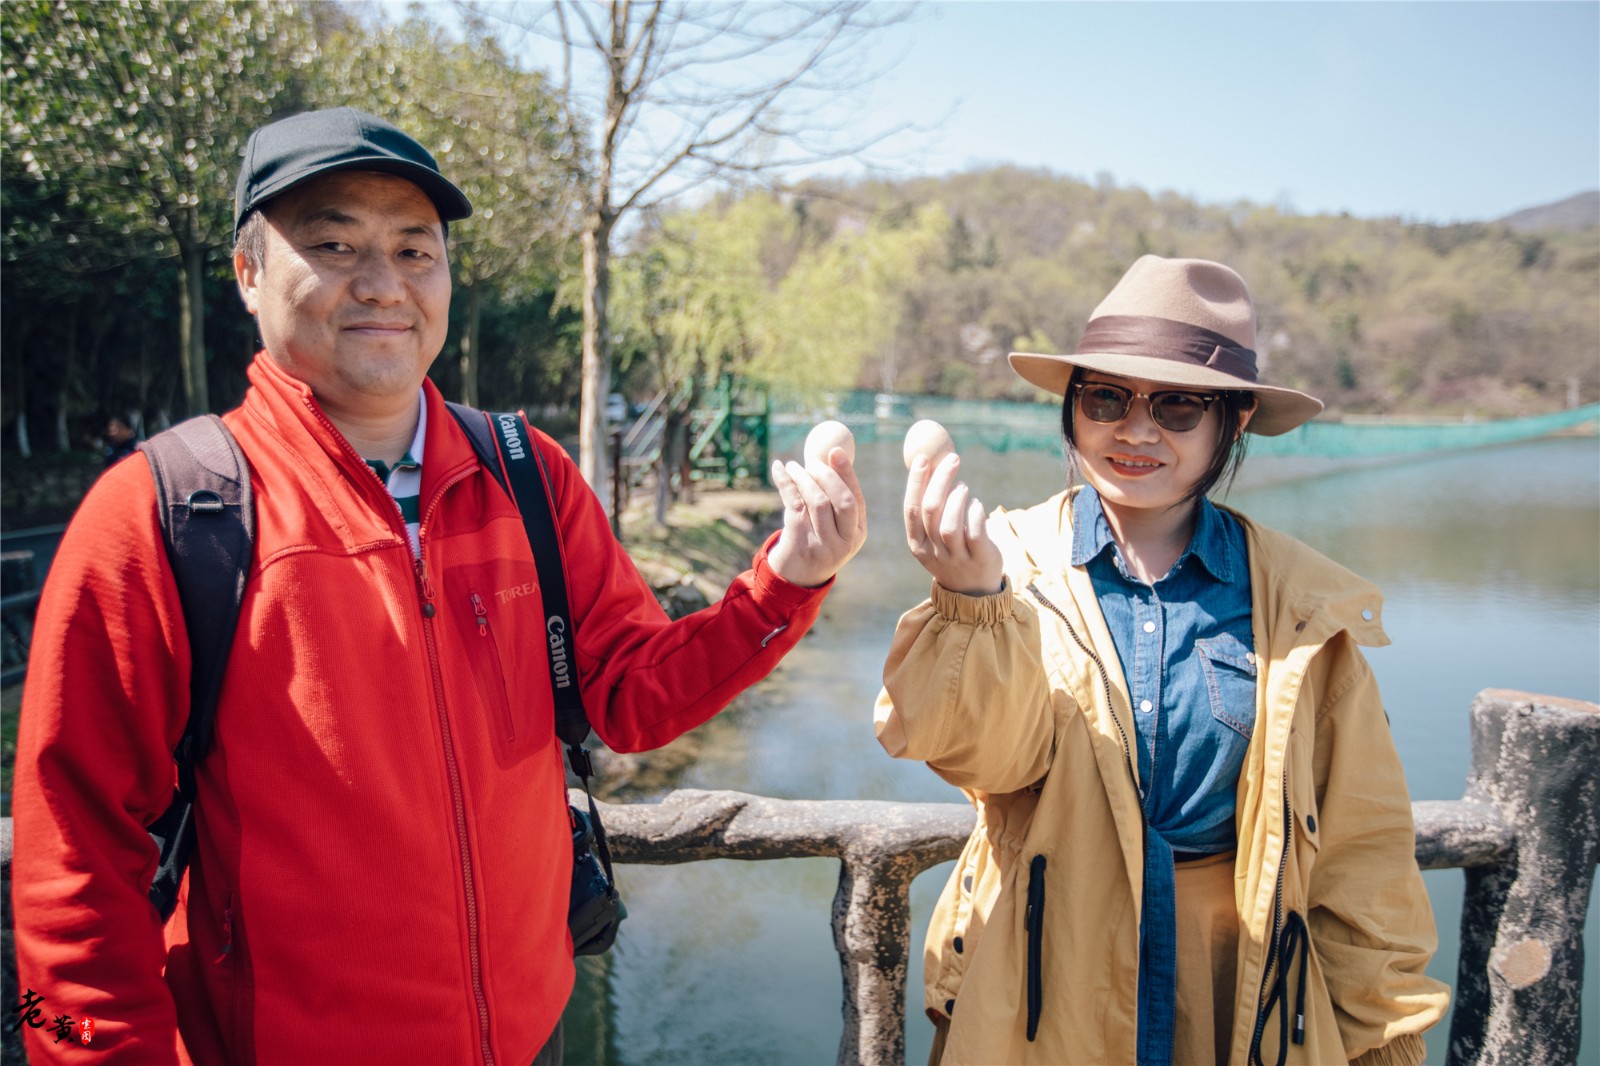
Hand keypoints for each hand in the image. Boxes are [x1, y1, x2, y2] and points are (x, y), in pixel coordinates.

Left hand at [766, 447, 867, 587]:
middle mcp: (845, 542)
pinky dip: (785, 482)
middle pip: (842, 500)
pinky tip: (779, 469)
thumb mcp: (834, 528)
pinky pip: (794, 505)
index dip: (847, 473)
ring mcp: (823, 546)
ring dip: (804, 477)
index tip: (835, 451)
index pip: (856, 499)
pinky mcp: (800, 544)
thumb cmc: (815, 542)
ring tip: (793, 466)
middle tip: (812, 459)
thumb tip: (830, 456)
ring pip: (817, 502)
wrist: (795, 578)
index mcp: (858, 534)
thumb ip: (836, 500)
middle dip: (827, 475)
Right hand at [904, 452, 1003, 595]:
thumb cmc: (952, 552)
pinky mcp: (979, 559)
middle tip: (952, 459)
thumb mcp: (934, 537)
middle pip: (930, 511)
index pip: (911, 509)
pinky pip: (975, 534)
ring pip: (949, 525)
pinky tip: (977, 504)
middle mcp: (933, 551)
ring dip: (956, 499)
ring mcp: (956, 558)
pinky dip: (975, 515)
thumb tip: (930, 465)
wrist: (973, 591)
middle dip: (940, 480)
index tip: (923, 458)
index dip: (916, 482)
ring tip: (963, 486)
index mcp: (917, 544)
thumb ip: (930, 509)